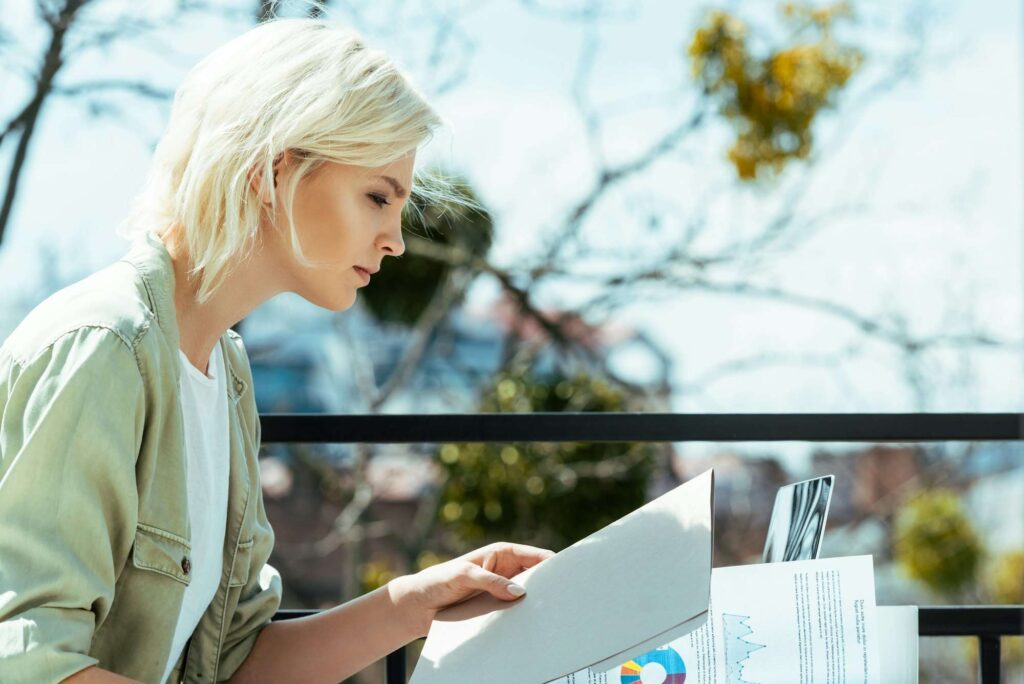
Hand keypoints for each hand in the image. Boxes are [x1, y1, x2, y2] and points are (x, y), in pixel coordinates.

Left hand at [387, 542, 554, 636]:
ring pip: (529, 595)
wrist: (420, 606)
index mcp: (502, 553)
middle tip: (564, 596)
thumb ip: (489, 580)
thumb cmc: (438, 581)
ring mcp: (502, 589)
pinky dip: (525, 615)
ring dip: (538, 602)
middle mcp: (506, 570)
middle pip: (537, 576)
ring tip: (552, 612)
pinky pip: (517, 611)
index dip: (553, 562)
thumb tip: (518, 591)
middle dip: (550, 584)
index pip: (535, 555)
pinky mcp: (497, 607)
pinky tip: (534, 624)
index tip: (568, 572)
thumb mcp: (463, 575)